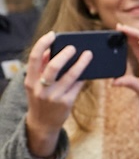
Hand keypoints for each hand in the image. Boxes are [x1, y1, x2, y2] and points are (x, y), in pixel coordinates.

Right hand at [23, 32, 89, 157]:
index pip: (34, 58)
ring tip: (88, 54)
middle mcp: (41, 88)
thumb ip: (41, 68)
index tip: (53, 34)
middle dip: (65, 54)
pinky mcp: (66, 103)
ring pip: (71, 76)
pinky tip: (89, 71)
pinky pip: (78, 85)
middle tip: (74, 47)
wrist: (42, 123)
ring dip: (81, 63)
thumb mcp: (35, 84)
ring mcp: (54, 96)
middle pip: (53, 66)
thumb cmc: (41, 98)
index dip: (43, 44)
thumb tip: (52, 50)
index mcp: (30, 80)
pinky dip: (84, 76)